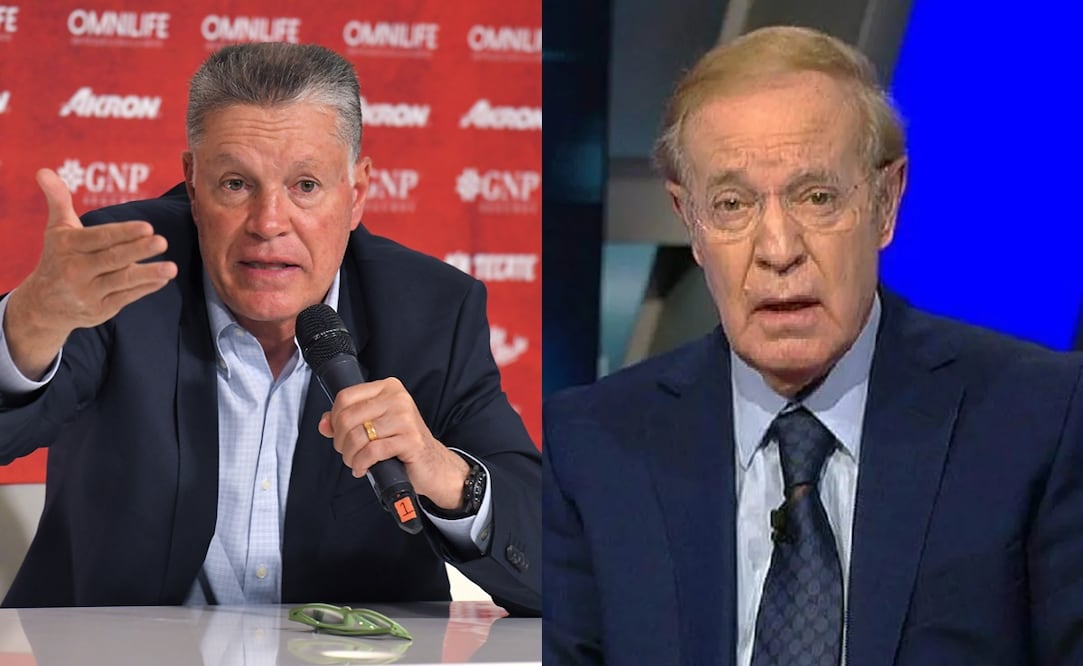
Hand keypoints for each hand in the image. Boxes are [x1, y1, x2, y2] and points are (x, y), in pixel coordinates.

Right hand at [3, 168, 177, 378]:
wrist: (43, 305)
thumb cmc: (58, 258)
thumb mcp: (56, 230)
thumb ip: (58, 200)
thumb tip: (44, 170)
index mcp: (66, 247)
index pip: (99, 238)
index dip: (123, 233)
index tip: (147, 227)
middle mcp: (74, 270)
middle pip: (112, 259)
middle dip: (138, 250)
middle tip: (163, 241)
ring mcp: (87, 293)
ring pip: (122, 281)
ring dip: (148, 273)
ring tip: (172, 268)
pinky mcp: (99, 310)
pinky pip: (126, 297)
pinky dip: (145, 288)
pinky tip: (162, 279)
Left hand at [318, 377, 470, 509]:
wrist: (432, 464)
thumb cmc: (403, 443)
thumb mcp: (374, 426)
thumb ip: (347, 421)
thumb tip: (324, 424)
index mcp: (388, 388)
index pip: (345, 397)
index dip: (334, 419)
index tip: (338, 433)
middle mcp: (398, 398)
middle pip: (348, 417)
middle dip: (341, 441)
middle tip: (348, 452)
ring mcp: (406, 418)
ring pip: (358, 436)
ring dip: (350, 456)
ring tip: (356, 462)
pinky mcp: (410, 440)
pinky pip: (372, 452)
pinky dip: (362, 464)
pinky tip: (364, 468)